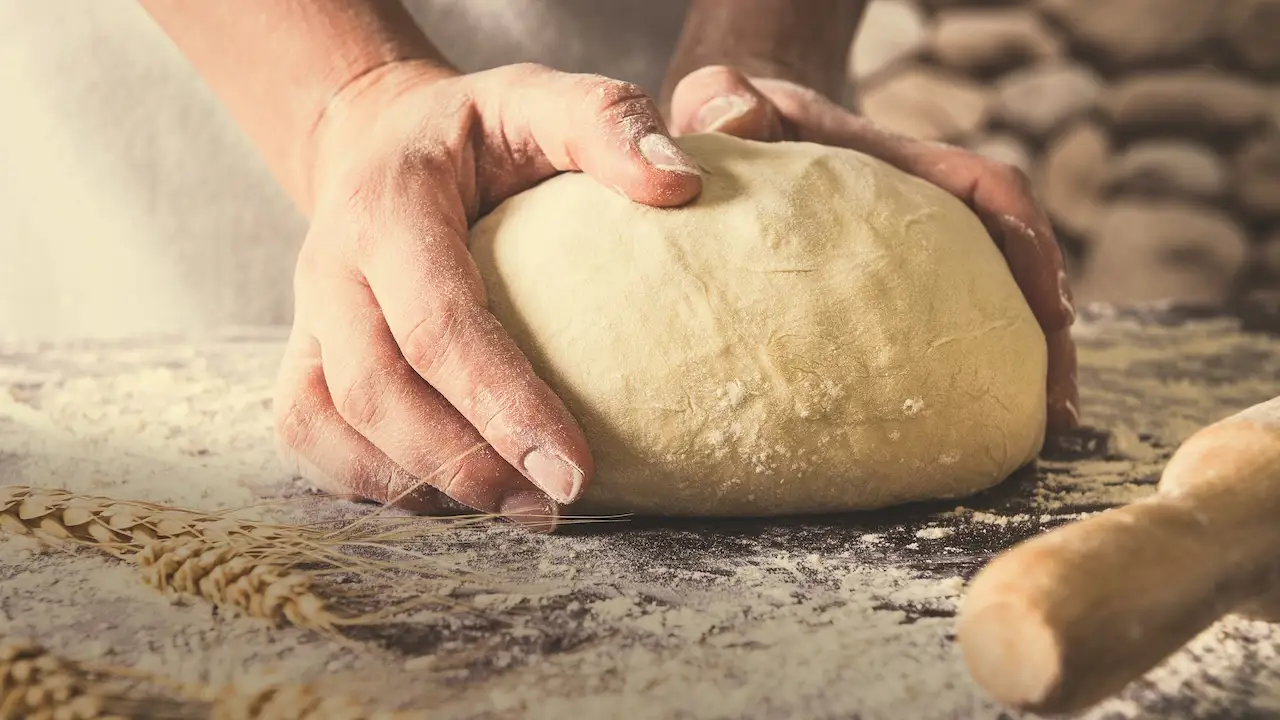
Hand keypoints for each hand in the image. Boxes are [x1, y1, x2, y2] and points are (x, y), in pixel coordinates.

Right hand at [273, 61, 702, 529]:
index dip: (501, 403)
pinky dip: (372, 482)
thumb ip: (605, 122)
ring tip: (518, 512)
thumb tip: (681, 185)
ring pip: (329, 425)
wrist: (384, 143)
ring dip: (420, 485)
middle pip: (375, 389)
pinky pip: (311, 436)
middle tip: (554, 506)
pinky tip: (454, 498)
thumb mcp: (538, 99)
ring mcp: (306, 317)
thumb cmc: (478, 133)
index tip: (577, 468)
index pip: (436, 321)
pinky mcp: (303, 355)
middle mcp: (329, 267)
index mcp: (387, 205)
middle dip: (464, 463)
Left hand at [668, 66, 1079, 435]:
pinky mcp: (881, 292)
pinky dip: (955, 379)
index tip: (1053, 309)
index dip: (1028, 244)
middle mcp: (916, 206)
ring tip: (1031, 439)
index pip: (985, 189)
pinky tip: (954, 437)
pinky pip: (933, 332)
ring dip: (1017, 364)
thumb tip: (741, 121)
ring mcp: (904, 252)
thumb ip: (724, 97)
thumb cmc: (728, 118)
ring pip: (982, 305)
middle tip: (1057, 410)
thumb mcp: (720, 97)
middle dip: (1045, 331)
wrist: (725, 133)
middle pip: (1009, 261)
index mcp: (893, 164)